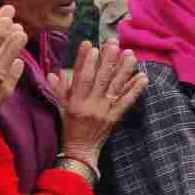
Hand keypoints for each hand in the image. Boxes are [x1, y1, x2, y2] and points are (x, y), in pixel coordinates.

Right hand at [50, 41, 147, 168]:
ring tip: (131, 55)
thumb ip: (58, 89)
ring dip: (124, 71)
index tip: (92, 46)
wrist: (80, 150)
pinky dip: (135, 89)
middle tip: (115, 44)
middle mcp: (90, 105)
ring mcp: (104, 111)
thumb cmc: (70, 126)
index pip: (81, 77)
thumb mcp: (61, 107)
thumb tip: (52, 73)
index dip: (86, 61)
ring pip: (115, 88)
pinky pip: (126, 102)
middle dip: (108, 60)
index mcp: (75, 101)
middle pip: (100, 79)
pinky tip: (143, 77)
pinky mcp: (115, 117)